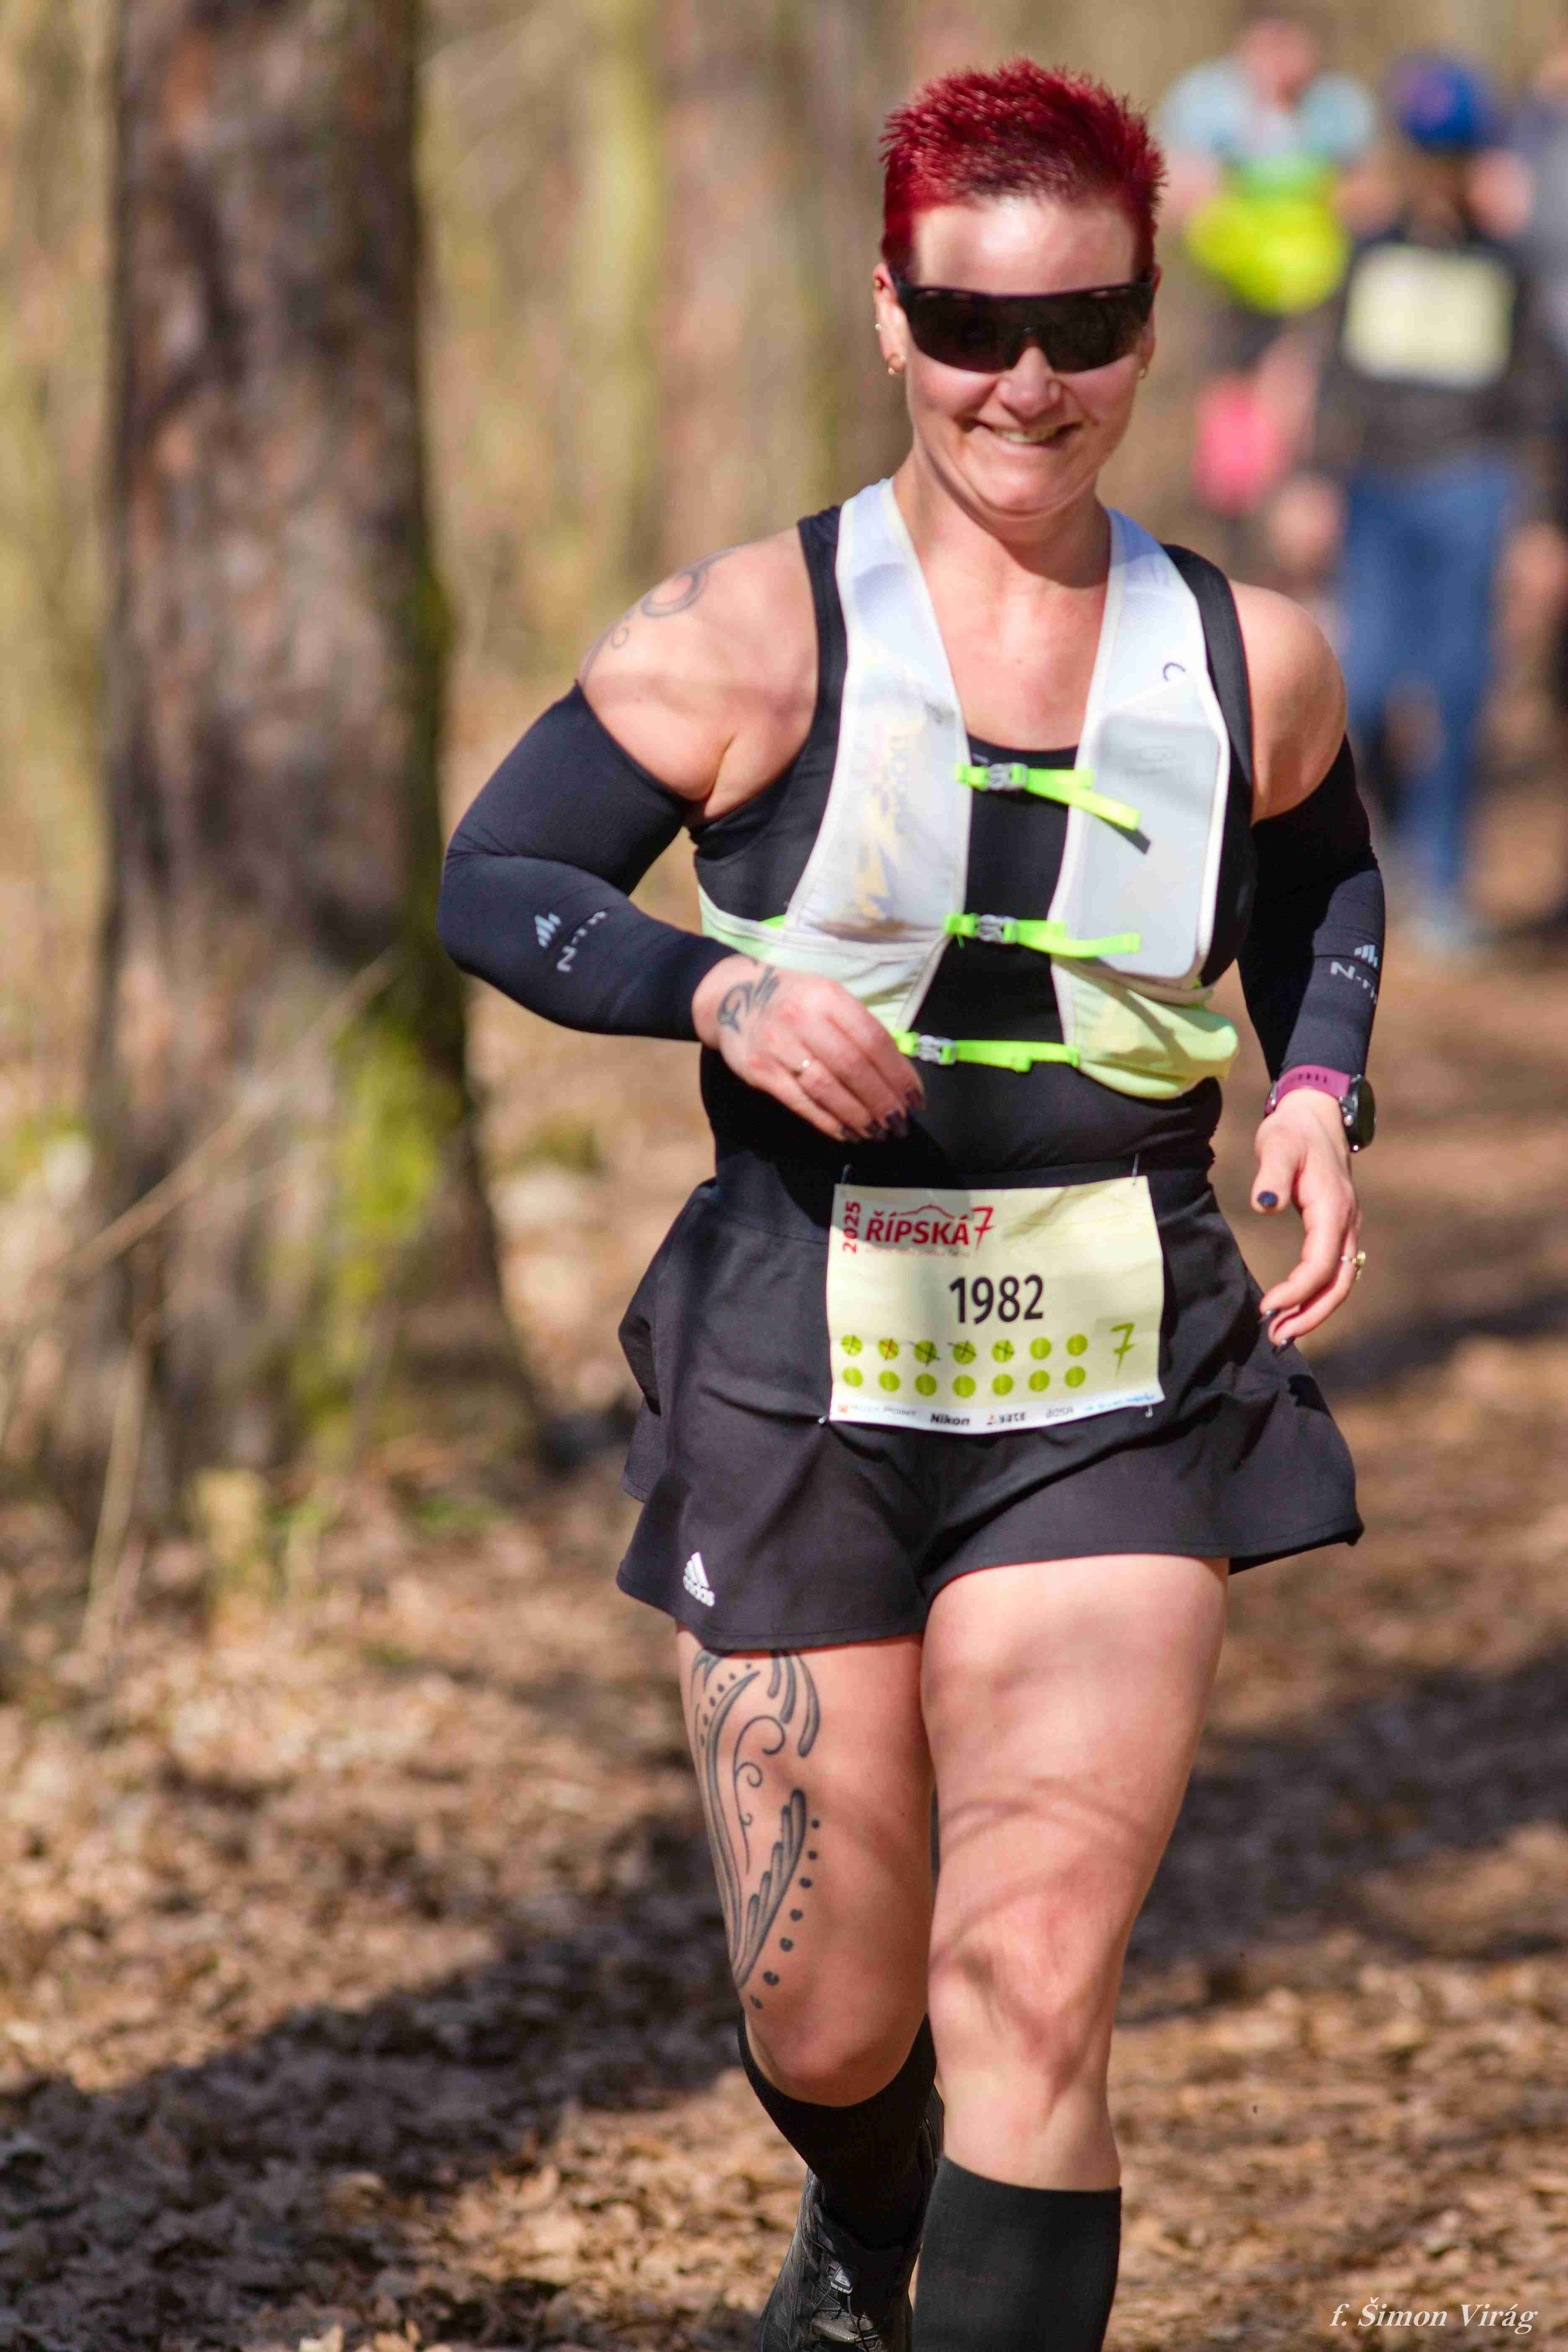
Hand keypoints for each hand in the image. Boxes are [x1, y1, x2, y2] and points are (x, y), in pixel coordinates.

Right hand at [691, 956, 922, 1144]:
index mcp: (828, 996)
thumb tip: (898, 1077)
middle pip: (852, 1066)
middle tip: (899, 1124)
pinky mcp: (759, 1070)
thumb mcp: (829, 999)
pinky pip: (800, 1102)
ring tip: (878, 1133)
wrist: (734, 997)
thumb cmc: (795, 1001)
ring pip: (826, 1088)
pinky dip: (827, 1121)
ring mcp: (778, 1045)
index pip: (873, 1039)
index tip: (916, 1100)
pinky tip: (847, 1133)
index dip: (898, 1074)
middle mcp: (802, 1018)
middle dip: (882, 1100)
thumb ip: (860, 1030)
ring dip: (857, 1116)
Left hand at [1251, 1088, 1360, 1346]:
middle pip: (1338, 1283)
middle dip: (1310, 1314)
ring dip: (1314, 1310)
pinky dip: (1316, 1295)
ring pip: (1340, 1281)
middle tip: (1276, 1337)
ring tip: (1282, 1331)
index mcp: (1333, 1208)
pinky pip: (1334, 1271)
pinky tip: (1293, 1308)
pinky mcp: (1337, 1229)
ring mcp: (1346, 1228)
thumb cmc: (1292, 1131)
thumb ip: (1270, 1174)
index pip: (1321, 1263)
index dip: (1297, 1290)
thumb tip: (1265, 1206)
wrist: (1314, 1115)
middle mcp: (1347, 1223)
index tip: (1267, 1307)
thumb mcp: (1276, 1145)